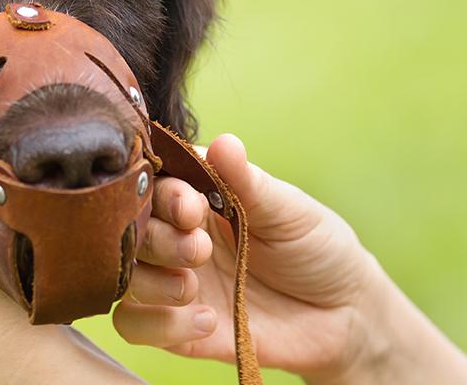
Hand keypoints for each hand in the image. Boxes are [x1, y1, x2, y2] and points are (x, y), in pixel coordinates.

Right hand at [113, 134, 466, 384]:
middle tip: (199, 249)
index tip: (191, 207)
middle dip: (156, 240)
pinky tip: (208, 321)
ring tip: (193, 287)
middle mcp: (174, 236)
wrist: (346, 315)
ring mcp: (172, 281)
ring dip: (152, 282)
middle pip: (127, 231)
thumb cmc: (317, 247)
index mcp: (195, 197)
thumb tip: (225, 142)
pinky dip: (159, 324)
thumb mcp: (289, 210)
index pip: (151, 184)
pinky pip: (134, 326)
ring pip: (123, 278)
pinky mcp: (176, 328)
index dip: (161, 195)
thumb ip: (248, 182)